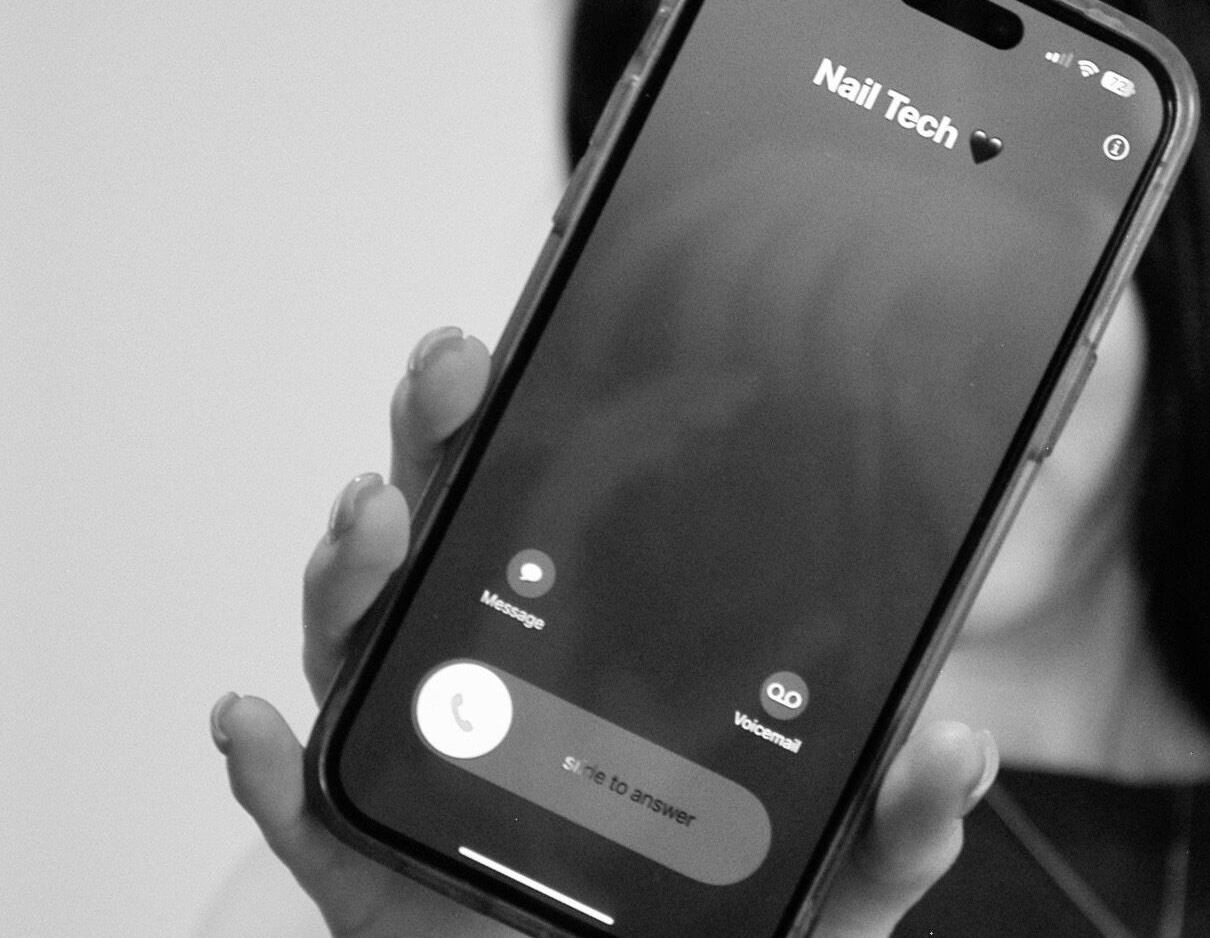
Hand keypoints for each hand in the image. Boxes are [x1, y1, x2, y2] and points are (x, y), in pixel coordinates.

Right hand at [211, 326, 997, 937]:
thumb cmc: (721, 933)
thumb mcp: (836, 874)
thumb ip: (897, 820)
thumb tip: (954, 746)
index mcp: (604, 652)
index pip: (561, 513)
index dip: (540, 420)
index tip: (542, 334)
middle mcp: (502, 685)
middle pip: (447, 540)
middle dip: (436, 443)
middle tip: (457, 374)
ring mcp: (427, 768)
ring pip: (363, 649)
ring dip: (350, 574)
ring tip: (375, 520)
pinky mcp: (371, 867)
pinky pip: (302, 812)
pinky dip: (265, 769)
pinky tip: (252, 721)